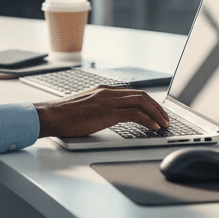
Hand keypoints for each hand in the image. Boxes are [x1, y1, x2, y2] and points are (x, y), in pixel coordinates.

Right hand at [34, 86, 168, 137]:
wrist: (51, 115)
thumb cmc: (64, 116)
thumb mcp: (86, 108)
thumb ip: (99, 109)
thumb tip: (109, 118)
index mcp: (104, 90)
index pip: (133, 92)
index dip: (149, 102)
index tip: (156, 111)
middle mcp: (108, 92)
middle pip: (141, 95)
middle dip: (157, 107)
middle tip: (166, 118)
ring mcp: (108, 101)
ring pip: (141, 102)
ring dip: (156, 113)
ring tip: (164, 124)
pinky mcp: (107, 112)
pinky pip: (134, 114)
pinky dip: (148, 119)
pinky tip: (154, 127)